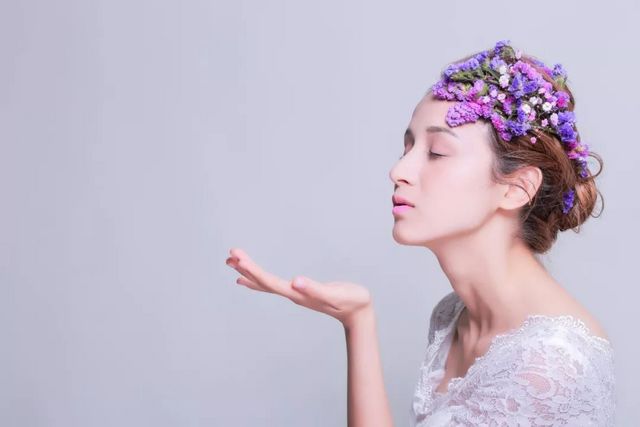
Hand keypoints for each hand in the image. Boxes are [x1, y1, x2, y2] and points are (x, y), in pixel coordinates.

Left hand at [225, 248, 371, 326]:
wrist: (360, 313)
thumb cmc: (352, 301)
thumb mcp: (336, 294)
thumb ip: (315, 289)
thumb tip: (295, 282)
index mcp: (298, 294)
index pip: (269, 282)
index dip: (253, 271)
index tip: (238, 258)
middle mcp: (293, 295)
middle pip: (262, 282)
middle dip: (246, 268)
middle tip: (230, 255)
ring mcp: (295, 294)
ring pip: (265, 284)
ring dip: (248, 273)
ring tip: (231, 263)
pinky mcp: (299, 292)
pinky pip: (272, 285)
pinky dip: (258, 280)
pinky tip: (248, 279)